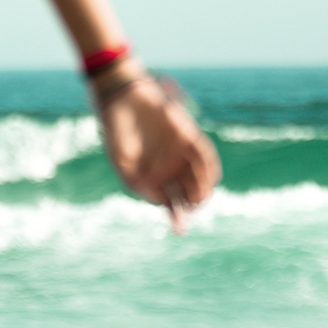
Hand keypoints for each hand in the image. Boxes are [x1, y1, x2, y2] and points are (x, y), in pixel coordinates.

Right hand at [97, 75, 220, 232]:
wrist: (122, 100)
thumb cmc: (118, 133)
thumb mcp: (124, 165)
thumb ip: (141, 185)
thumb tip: (163, 203)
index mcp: (155, 176)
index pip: (172, 200)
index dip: (177, 215)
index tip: (179, 227)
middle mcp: (171, 166)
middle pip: (189, 191)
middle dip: (192, 204)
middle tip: (190, 209)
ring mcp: (181, 152)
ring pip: (200, 176)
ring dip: (203, 189)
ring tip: (198, 199)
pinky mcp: (188, 135)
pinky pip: (205, 154)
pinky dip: (209, 167)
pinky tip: (208, 179)